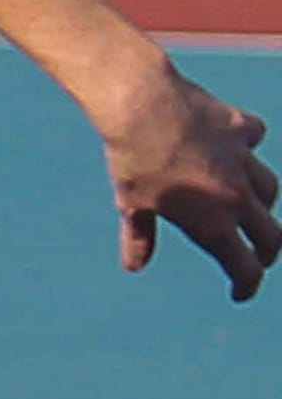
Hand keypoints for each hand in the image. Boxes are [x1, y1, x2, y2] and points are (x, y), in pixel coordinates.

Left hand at [99, 54, 279, 300]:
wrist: (143, 106)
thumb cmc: (133, 160)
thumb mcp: (131, 205)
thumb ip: (139, 237)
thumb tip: (134, 265)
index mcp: (214, 225)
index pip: (245, 268)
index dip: (246, 286)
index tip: (240, 292)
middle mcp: (237, 196)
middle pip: (270, 235)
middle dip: (266, 252)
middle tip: (258, 258)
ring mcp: (243, 161)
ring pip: (270, 190)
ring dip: (263, 204)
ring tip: (252, 207)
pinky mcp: (240, 128)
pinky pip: (254, 139)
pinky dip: (247, 145)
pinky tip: (236, 146)